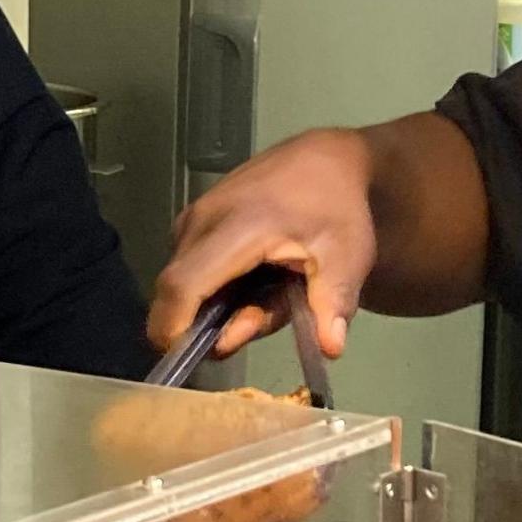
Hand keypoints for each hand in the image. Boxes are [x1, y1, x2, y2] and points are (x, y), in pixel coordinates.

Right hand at [149, 128, 379, 360]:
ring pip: (182, 282)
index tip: (190, 360)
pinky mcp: (190, 220)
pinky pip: (188, 268)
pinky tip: (253, 277)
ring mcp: (191, 218)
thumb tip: (330, 349)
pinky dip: (214, 287)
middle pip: (176, 292)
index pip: (184, 286)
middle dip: (203, 325)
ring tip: (267, 293)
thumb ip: (333, 302)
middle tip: (256, 322)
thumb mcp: (347, 257)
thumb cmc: (336, 210)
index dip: (175, 329)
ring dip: (215, 306)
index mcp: (237, 227)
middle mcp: (201, 220)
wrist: (325, 160)